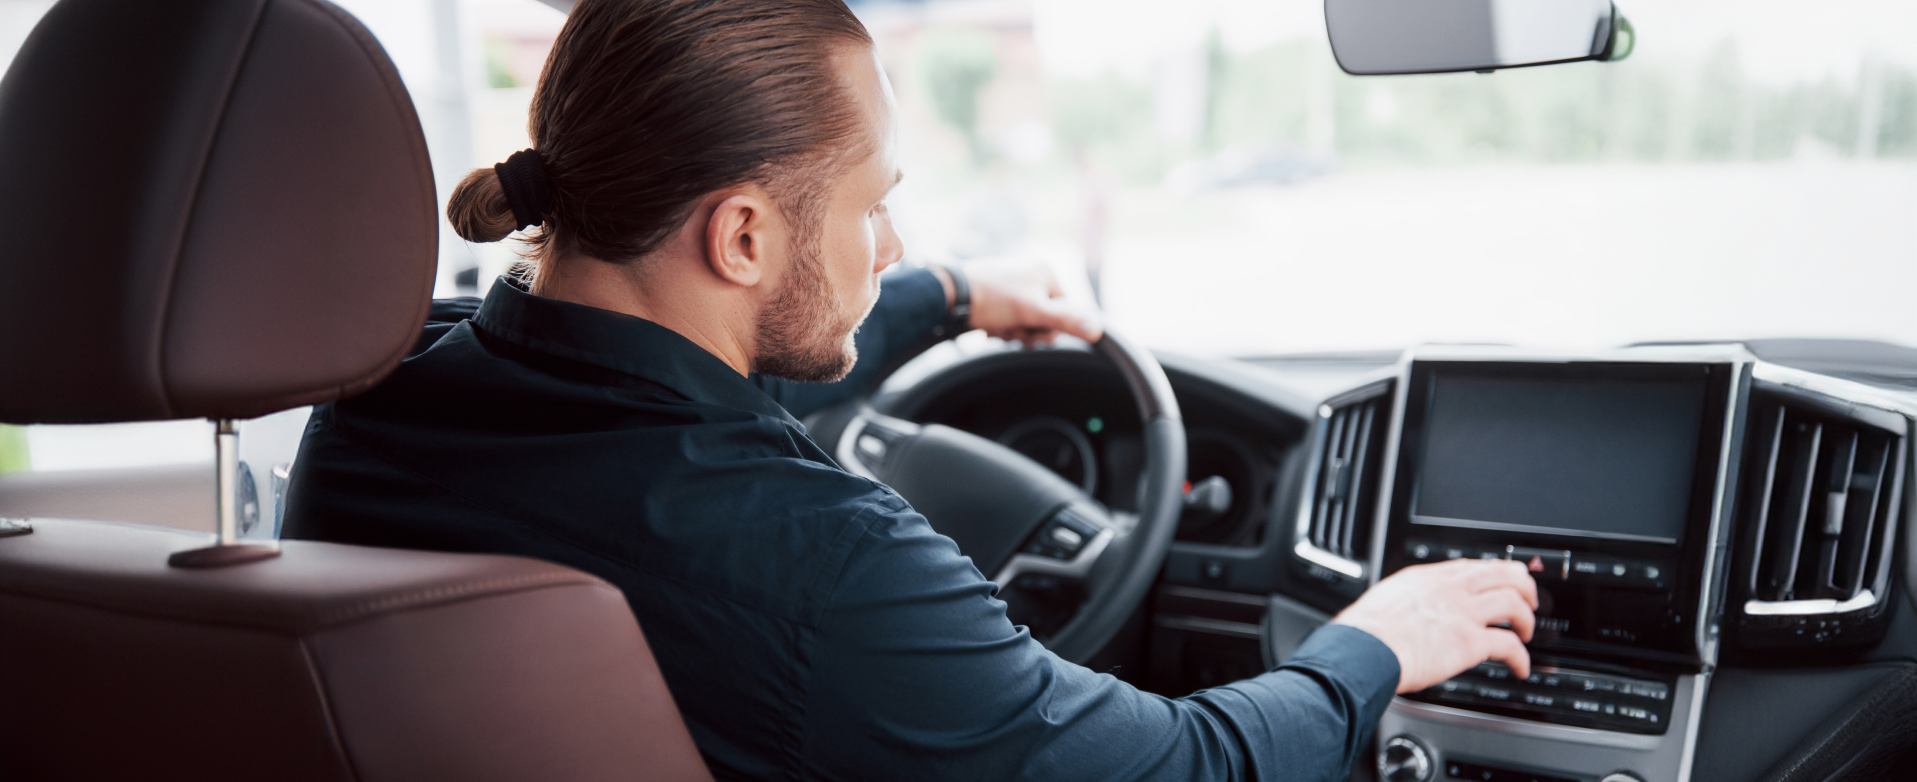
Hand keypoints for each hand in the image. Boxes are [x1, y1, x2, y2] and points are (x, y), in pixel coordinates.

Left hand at [934, 259, 1101, 347]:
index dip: (1048, 328)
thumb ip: (1066, 321)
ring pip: (1025, 320)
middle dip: (1028, 331)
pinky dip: (1000, 327)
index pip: (1064, 309)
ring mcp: (1012, 283)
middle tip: (1012, 331)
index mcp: (1045, 271)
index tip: (1030, 331)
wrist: (951, 296)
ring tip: (997, 328)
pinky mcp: (996, 293)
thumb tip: (1098, 330)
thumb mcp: (1034, 312)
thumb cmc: (993, 299)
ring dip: (1013, 332)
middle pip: (1044, 317)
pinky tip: (988, 326)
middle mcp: (1031, 273)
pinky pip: (1009, 317)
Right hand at [1331, 559, 1537, 693]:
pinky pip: (1509, 646)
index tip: (1505, 577)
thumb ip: (1406, 597)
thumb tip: (1405, 606)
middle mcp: (1450, 590)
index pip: (1472, 566)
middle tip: (1529, 598)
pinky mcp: (1470, 642)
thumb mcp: (1385, 597)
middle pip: (1502, 575)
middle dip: (1523, 586)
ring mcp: (1463, 614)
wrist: (1363, 648)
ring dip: (1526, 619)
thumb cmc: (1364, 631)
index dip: (1495, 571)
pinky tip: (1521, 667)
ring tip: (1526, 632)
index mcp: (1428, 578)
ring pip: (1514, 604)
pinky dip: (1521, 658)